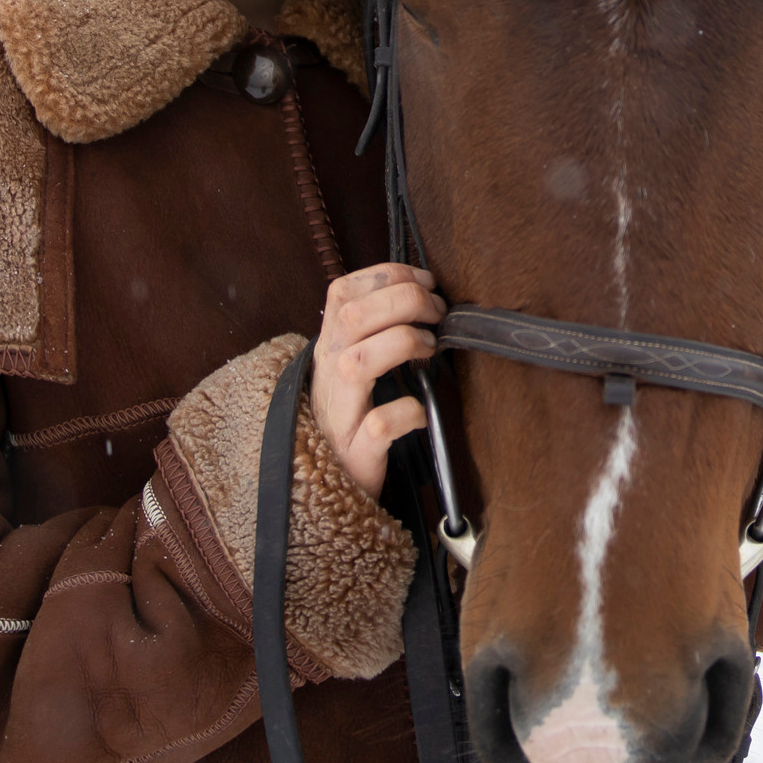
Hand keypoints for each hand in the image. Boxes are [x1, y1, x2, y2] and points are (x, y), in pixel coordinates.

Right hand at [311, 264, 441, 498]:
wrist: (325, 488)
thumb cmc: (352, 417)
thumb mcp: (353, 368)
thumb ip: (375, 332)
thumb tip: (423, 293)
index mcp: (329, 347)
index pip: (343, 291)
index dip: (386, 275)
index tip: (426, 280)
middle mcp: (328, 374)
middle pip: (354, 316)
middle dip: (405, 301)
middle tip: (437, 313)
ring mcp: (339, 414)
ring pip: (359, 361)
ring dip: (403, 344)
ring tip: (429, 350)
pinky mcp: (355, 454)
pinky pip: (378, 424)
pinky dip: (407, 413)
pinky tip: (421, 411)